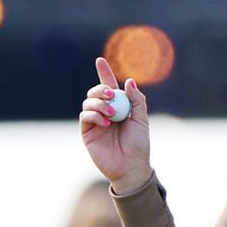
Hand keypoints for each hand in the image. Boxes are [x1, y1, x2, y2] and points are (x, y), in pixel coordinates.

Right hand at [79, 57, 151, 194]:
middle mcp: (105, 112)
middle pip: (96, 92)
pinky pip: (85, 116)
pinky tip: (105, 122)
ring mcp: (95, 122)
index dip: (104, 73)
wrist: (131, 166)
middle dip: (101, 88)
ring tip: (111, 114)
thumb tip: (129, 81)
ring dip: (99, 103)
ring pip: (88, 102)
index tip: (100, 60)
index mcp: (119, 106)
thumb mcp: (142, 119)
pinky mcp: (87, 132)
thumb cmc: (139, 144)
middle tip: (111, 94)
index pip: (109, 86)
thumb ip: (137, 100)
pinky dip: (94, 115)